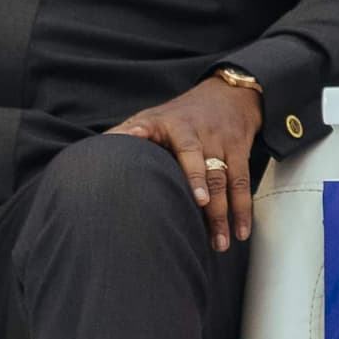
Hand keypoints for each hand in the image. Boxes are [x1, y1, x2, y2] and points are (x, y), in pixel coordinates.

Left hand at [111, 74, 261, 248]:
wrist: (227, 94)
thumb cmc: (180, 113)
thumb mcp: (151, 116)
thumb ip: (127, 133)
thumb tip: (95, 151)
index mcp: (176, 127)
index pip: (187, 150)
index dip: (192, 175)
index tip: (197, 197)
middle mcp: (203, 136)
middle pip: (209, 173)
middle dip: (211, 205)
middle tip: (209, 234)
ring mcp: (224, 145)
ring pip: (227, 183)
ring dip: (226, 215)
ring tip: (221, 243)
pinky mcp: (240, 153)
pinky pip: (242, 183)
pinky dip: (243, 209)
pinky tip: (241, 231)